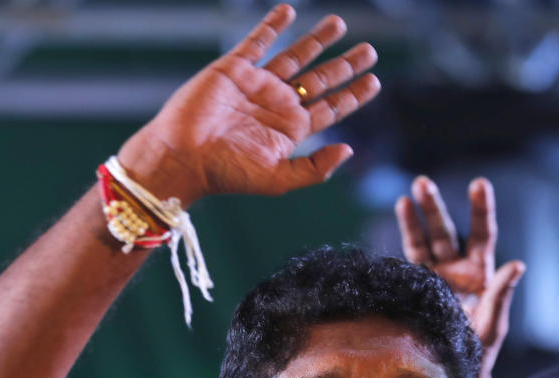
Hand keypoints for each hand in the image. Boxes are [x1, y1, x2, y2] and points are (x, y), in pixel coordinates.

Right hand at [119, 4, 379, 204]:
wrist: (184, 157)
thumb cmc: (228, 174)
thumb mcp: (278, 180)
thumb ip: (315, 168)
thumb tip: (349, 149)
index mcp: (291, 130)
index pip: (331, 108)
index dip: (354, 95)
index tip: (375, 81)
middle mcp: (278, 104)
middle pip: (321, 79)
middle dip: (346, 64)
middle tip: (370, 50)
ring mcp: (258, 84)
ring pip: (296, 55)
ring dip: (318, 39)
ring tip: (341, 23)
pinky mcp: (235, 68)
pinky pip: (258, 40)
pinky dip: (273, 24)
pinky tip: (290, 11)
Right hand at [396, 176, 524, 376]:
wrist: (453, 371)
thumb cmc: (479, 352)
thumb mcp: (493, 325)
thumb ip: (501, 294)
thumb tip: (518, 264)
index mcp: (480, 273)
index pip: (482, 234)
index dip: (480, 209)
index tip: (479, 184)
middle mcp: (456, 269)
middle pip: (445, 231)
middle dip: (433, 207)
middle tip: (422, 183)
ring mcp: (434, 276)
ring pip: (423, 242)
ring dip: (414, 220)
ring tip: (404, 198)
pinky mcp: (415, 288)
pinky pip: (407, 261)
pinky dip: (402, 243)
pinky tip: (393, 229)